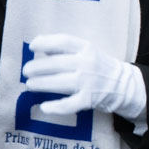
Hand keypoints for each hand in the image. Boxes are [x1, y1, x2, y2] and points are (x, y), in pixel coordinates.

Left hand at [23, 33, 147, 129]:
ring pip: (60, 83)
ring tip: (30, 84)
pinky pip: (69, 104)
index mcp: (87, 48)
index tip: (32, 46)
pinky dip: (56, 107)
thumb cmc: (98, 66)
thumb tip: (39, 45)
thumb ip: (66, 49)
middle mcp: (87, 63)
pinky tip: (44, 107)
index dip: (45, 42)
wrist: (122, 85)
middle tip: (26, 71)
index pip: (63, 42)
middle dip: (37, 67)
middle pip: (57, 64)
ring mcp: (88, 82)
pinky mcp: (89, 99)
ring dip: (41, 83)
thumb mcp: (87, 51)